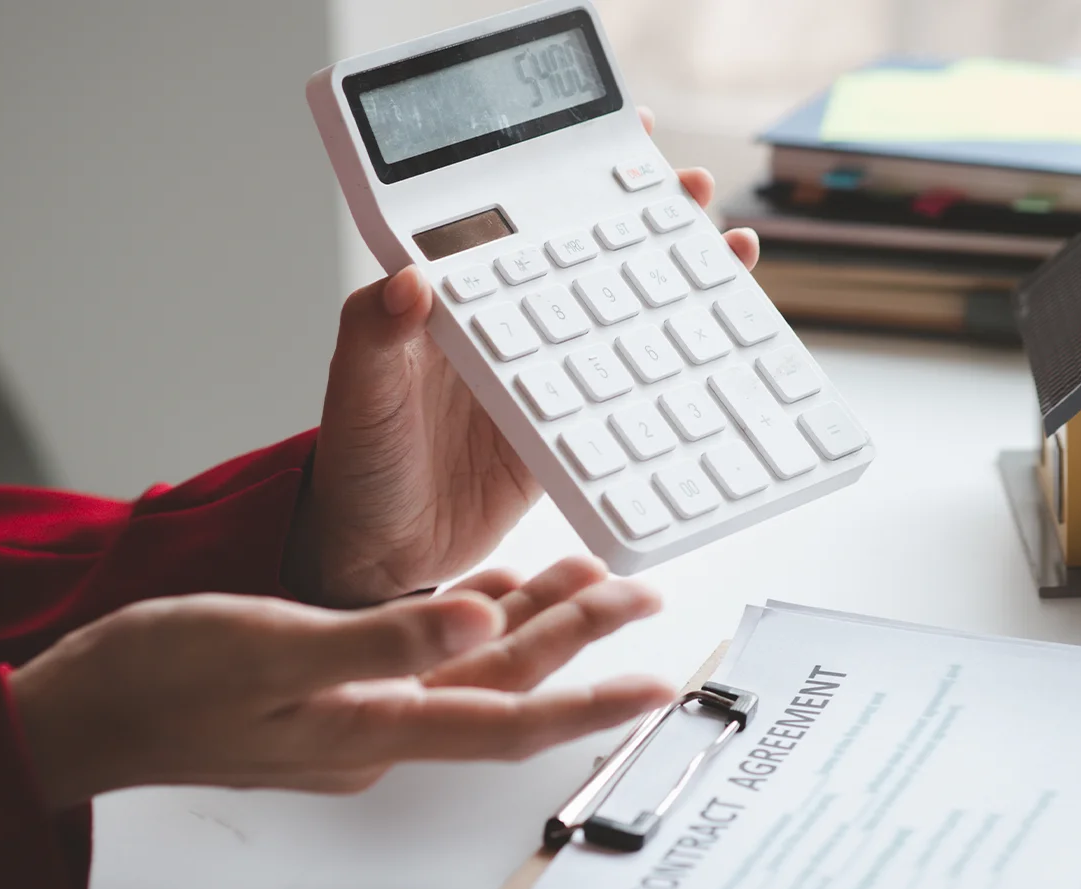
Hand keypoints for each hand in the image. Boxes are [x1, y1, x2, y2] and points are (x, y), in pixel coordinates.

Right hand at [8, 557, 667, 808]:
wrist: (87, 707)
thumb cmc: (162, 679)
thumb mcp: (273, 648)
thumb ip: (386, 640)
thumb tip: (487, 621)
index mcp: (378, 725)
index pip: (510, 718)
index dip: (589, 700)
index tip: (657, 680)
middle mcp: (384, 725)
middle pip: (507, 683)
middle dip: (581, 641)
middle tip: (642, 596)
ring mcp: (361, 709)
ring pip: (473, 665)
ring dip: (535, 624)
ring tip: (593, 579)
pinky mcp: (337, 686)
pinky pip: (428, 655)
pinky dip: (469, 620)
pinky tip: (498, 590)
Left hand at [287, 107, 760, 606]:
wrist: (378, 556)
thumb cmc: (355, 467)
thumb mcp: (356, 394)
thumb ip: (373, 333)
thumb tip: (408, 280)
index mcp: (457, 302)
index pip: (520, 221)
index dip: (569, 177)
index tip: (620, 140)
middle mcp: (507, 331)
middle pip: (586, 260)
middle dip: (645, 218)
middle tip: (695, 187)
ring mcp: (542, 380)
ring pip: (618, 318)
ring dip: (672, 288)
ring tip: (725, 254)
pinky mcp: (567, 431)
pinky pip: (628, 392)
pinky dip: (671, 370)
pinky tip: (710, 354)